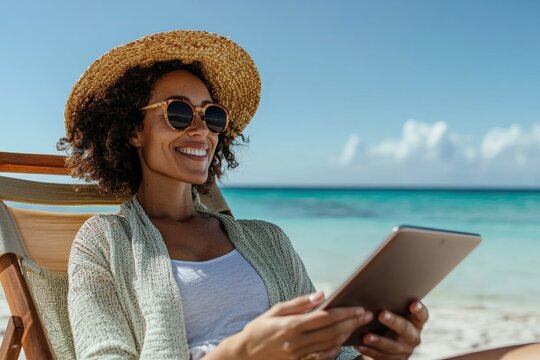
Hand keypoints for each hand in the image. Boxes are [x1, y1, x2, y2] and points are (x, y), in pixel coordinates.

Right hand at [211, 291, 372, 359]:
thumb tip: (321, 294)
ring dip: (347, 335)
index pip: (325, 317)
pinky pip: (323, 356)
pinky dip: (336, 348)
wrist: (245, 355)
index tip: (359, 308)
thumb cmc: (259, 329)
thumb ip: (300, 303)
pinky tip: (343, 340)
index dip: (345, 313)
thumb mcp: (276, 310)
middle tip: (366, 315)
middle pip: (332, 332)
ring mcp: (299, 355)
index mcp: (292, 325)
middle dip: (352, 323)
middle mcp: (297, 342)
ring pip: (330, 345)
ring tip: (358, 325)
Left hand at [355, 300, 428, 359]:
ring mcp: (404, 350)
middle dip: (393, 322)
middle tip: (381, 314)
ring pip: (392, 346)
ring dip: (379, 341)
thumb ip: (392, 305)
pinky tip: (360, 345)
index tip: (413, 303)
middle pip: (405, 329)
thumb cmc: (390, 321)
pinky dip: (369, 350)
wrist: (389, 345)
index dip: (419, 310)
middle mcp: (413, 337)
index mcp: (416, 323)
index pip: (422, 316)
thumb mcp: (395, 314)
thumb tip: (374, 291)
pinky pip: (381, 356)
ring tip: (366, 336)